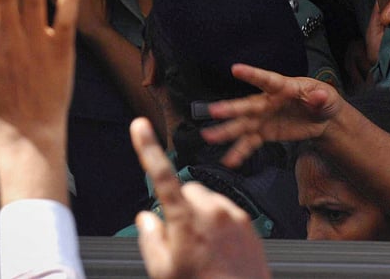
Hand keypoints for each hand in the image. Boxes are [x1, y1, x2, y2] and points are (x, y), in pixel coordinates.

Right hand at [131, 118, 269, 278]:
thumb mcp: (162, 271)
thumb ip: (149, 238)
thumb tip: (147, 219)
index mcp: (186, 220)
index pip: (161, 175)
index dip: (147, 148)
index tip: (141, 125)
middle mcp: (213, 212)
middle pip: (186, 189)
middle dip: (180, 204)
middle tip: (179, 236)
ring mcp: (234, 216)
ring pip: (207, 200)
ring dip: (200, 214)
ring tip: (202, 246)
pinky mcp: (248, 224)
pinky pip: (225, 211)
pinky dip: (218, 223)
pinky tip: (218, 248)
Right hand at [200, 64, 343, 168]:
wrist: (321, 119)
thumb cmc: (322, 101)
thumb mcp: (328, 97)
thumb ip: (321, 98)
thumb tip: (319, 96)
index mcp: (281, 87)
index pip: (266, 80)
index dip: (251, 74)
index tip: (235, 69)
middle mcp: (266, 102)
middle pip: (246, 105)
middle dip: (231, 109)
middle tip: (214, 111)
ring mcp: (262, 118)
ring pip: (241, 125)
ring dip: (225, 131)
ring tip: (208, 136)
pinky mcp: (263, 133)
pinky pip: (249, 143)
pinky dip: (239, 152)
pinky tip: (229, 161)